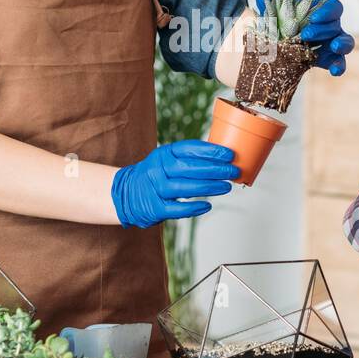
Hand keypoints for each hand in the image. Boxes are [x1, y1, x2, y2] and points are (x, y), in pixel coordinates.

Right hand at [110, 140, 240, 227]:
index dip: (210, 151)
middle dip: (216, 169)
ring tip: (226, 186)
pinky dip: (193, 208)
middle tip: (234, 171)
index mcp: (163, 154)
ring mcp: (155, 189)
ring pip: (185, 188)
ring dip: (209, 187)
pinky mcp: (154, 208)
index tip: (229, 154)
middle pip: (190, 168)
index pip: (189, 149)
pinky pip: (177, 209)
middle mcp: (157, 169)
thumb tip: (221, 158)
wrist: (124, 193)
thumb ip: (187, 159)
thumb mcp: (165, 160)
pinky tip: (207, 205)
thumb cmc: (154, 175)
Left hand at [254, 0, 353, 75]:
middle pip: (335, 24)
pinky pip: (340, 63)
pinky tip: (334, 71)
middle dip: (322, 29)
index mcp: (321, 11)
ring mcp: (333, 43)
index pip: (333, 7)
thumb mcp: (276, 15)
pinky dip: (339, 66)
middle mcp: (330, 26)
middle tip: (305, 35)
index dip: (327, 11)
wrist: (281, 45)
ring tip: (334, 47)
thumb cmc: (282, 24)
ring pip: (346, 41)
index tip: (313, 17)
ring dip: (342, 43)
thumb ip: (269, 7)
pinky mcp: (330, 59)